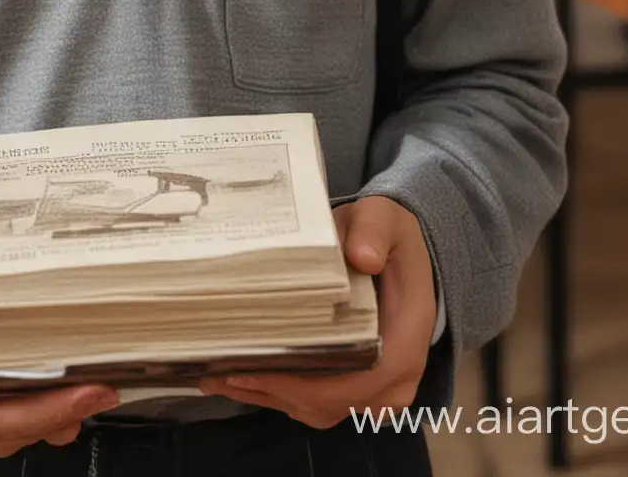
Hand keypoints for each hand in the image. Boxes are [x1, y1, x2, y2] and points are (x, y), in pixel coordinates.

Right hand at [0, 250, 119, 464]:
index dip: (31, 411)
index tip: (78, 391)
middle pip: (2, 434)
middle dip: (57, 414)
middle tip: (104, 387)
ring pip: (8, 437)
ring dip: (53, 416)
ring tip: (97, 387)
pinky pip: (6, 431)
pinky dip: (40, 416)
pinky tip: (72, 398)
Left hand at [196, 196, 434, 428]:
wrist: (396, 248)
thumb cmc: (386, 233)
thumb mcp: (382, 217)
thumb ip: (373, 230)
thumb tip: (363, 256)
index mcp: (408, 333)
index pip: (364, 378)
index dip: (310, 385)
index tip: (259, 368)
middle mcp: (399, 371)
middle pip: (335, 402)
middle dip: (276, 392)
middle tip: (220, 372)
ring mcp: (379, 386)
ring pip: (322, 410)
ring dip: (272, 397)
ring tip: (219, 377)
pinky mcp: (359, 386)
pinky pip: (321, 405)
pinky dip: (282, 396)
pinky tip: (243, 379)